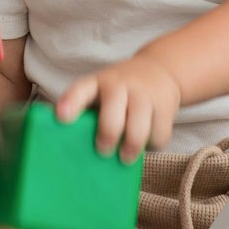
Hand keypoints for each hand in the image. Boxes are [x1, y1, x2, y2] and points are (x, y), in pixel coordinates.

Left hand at [54, 54, 182, 161]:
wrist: (159, 70)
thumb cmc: (119, 91)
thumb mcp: (99, 91)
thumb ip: (85, 111)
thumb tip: (68, 146)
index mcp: (99, 83)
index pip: (81, 90)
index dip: (71, 103)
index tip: (61, 118)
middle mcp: (122, 85)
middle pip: (113, 115)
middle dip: (107, 136)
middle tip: (103, 152)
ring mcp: (145, 95)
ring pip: (140, 129)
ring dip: (131, 147)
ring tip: (125, 158)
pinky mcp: (166, 107)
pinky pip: (159, 134)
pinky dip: (153, 143)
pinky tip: (146, 142)